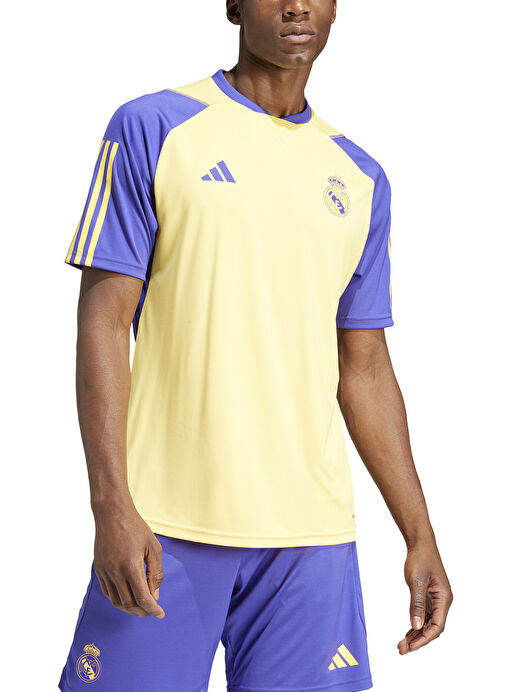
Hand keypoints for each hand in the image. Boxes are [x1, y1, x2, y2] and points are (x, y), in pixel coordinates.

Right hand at [92, 498, 164, 618]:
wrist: (112, 513)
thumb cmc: (135, 527)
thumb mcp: (153, 547)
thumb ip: (155, 573)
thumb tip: (154, 595)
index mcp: (131, 566)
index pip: (142, 598)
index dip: (152, 609)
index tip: (160, 614)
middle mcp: (115, 571)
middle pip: (128, 603)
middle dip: (142, 611)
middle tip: (152, 611)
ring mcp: (104, 571)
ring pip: (116, 601)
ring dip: (129, 608)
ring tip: (141, 607)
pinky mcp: (98, 568)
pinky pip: (107, 592)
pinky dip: (118, 600)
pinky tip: (127, 597)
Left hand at [398, 542, 452, 653]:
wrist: (420, 544)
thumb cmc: (420, 559)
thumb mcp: (416, 582)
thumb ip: (416, 604)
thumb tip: (416, 626)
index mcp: (444, 599)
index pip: (437, 626)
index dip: (424, 638)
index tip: (411, 646)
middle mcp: (442, 601)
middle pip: (432, 628)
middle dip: (418, 640)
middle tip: (402, 649)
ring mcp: (435, 599)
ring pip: (427, 623)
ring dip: (416, 634)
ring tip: (402, 645)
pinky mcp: (428, 596)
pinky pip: (424, 615)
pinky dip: (415, 624)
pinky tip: (407, 633)